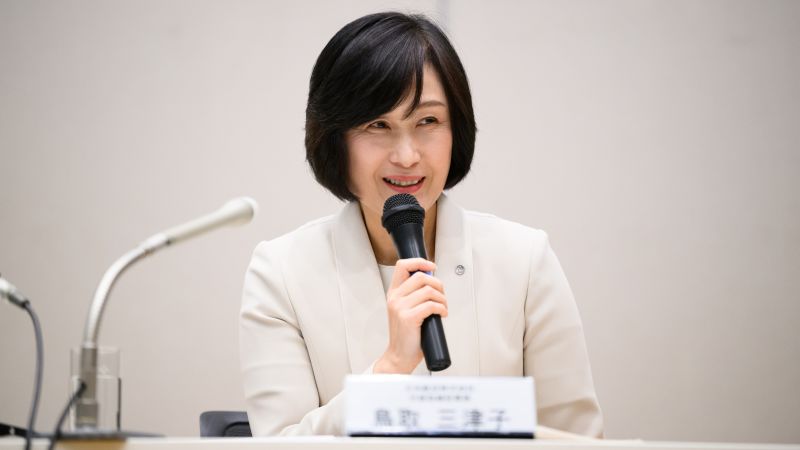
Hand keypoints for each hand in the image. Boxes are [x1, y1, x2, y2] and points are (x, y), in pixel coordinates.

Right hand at [373, 258, 447, 373]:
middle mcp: (395, 298)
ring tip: (443, 307)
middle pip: (421, 276)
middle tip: (442, 295)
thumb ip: (414, 295)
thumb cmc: (407, 335)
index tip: (432, 267)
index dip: (420, 262)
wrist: (399, 356)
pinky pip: (431, 305)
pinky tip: (442, 314)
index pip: (402, 266)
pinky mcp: (409, 318)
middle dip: (438, 284)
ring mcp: (400, 307)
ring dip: (442, 298)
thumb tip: (433, 281)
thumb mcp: (406, 310)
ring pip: (429, 291)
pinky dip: (442, 308)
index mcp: (393, 293)